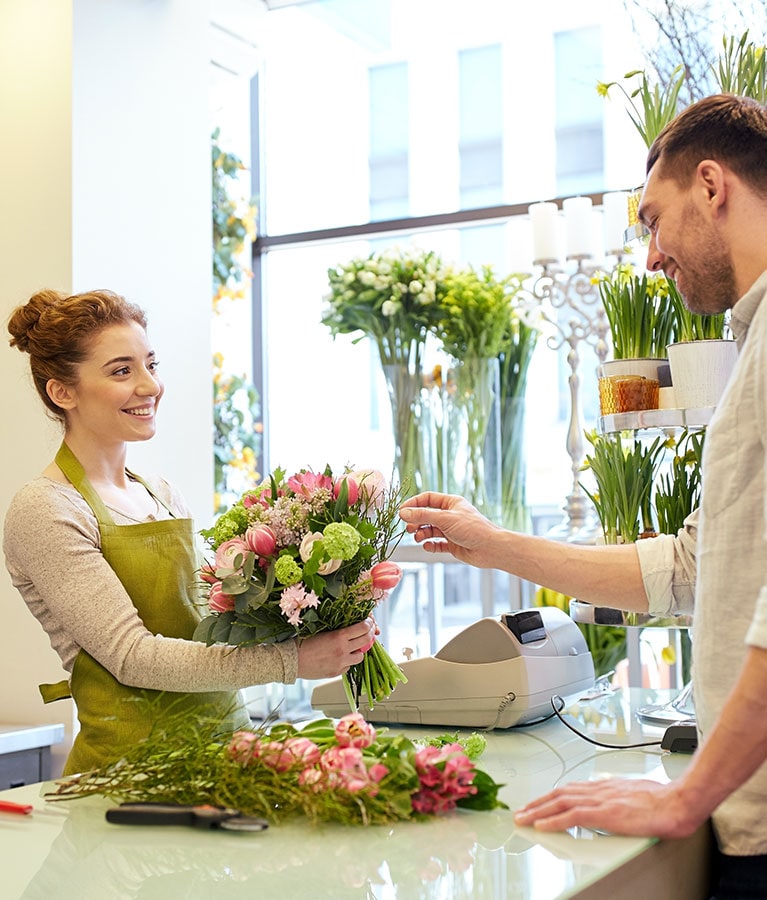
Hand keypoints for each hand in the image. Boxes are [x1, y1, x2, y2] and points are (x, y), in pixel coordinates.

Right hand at [296, 618, 376, 678]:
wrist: (292, 660)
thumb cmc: (303, 643)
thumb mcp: (322, 630)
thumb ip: (338, 630)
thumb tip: (351, 627)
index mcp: (339, 636)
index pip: (363, 628)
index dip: (368, 623)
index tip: (368, 622)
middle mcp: (342, 650)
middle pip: (366, 641)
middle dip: (370, 635)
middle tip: (368, 632)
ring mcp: (341, 663)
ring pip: (361, 656)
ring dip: (359, 651)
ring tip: (352, 647)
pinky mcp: (337, 673)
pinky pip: (349, 666)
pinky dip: (347, 661)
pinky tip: (339, 657)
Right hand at [399, 491, 504, 567]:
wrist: (491, 549)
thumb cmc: (473, 528)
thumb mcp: (445, 519)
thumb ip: (423, 516)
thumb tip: (404, 512)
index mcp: (451, 503)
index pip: (427, 499)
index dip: (414, 504)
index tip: (402, 511)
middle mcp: (450, 515)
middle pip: (426, 515)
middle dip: (416, 521)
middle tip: (408, 528)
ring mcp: (451, 530)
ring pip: (430, 530)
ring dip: (421, 533)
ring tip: (418, 538)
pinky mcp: (453, 544)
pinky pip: (437, 544)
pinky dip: (430, 545)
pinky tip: (427, 546)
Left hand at [513, 777, 699, 839]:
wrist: (677, 802)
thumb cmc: (662, 801)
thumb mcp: (633, 795)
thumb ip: (618, 798)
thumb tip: (611, 805)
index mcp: (605, 786)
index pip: (570, 789)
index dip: (551, 796)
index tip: (538, 803)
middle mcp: (598, 790)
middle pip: (560, 793)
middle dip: (538, 803)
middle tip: (522, 812)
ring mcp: (600, 800)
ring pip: (560, 802)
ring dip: (539, 811)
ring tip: (524, 819)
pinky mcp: (605, 813)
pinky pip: (572, 816)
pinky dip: (554, 820)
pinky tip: (542, 826)